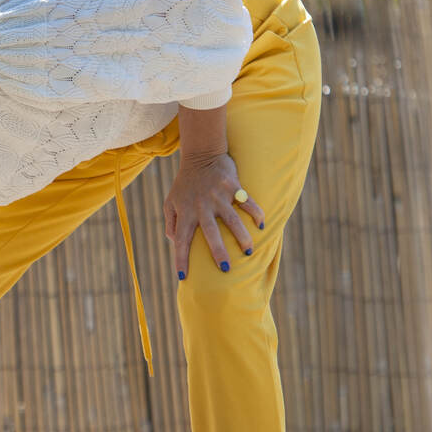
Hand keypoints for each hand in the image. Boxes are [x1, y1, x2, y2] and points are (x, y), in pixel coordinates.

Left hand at [163, 150, 263, 278]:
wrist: (200, 154)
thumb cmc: (184, 183)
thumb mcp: (170, 202)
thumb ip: (171, 222)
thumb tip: (174, 242)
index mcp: (185, 212)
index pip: (180, 240)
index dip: (180, 259)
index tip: (182, 277)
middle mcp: (201, 206)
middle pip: (211, 233)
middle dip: (218, 252)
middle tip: (225, 269)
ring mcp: (218, 196)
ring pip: (232, 220)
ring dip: (241, 237)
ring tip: (248, 252)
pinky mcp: (232, 186)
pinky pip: (247, 202)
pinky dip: (255, 213)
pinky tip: (261, 225)